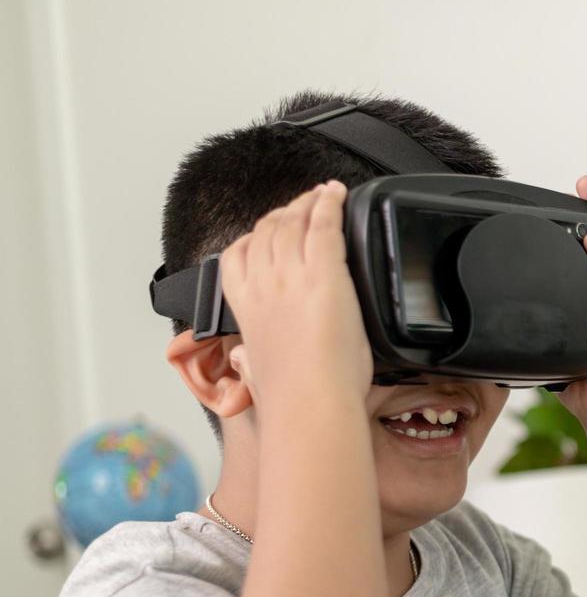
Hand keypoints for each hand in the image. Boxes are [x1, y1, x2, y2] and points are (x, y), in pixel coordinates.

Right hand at [218, 181, 371, 415]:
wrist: (310, 403)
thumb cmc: (292, 397)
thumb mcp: (258, 372)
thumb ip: (249, 358)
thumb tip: (244, 360)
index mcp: (244, 305)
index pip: (238, 254)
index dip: (255, 235)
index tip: (270, 227)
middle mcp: (262, 284)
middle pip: (268, 231)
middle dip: (285, 213)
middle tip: (304, 205)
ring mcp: (291, 276)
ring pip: (294, 223)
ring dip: (307, 204)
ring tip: (322, 196)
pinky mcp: (324, 274)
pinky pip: (324, 224)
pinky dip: (330, 203)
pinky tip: (337, 193)